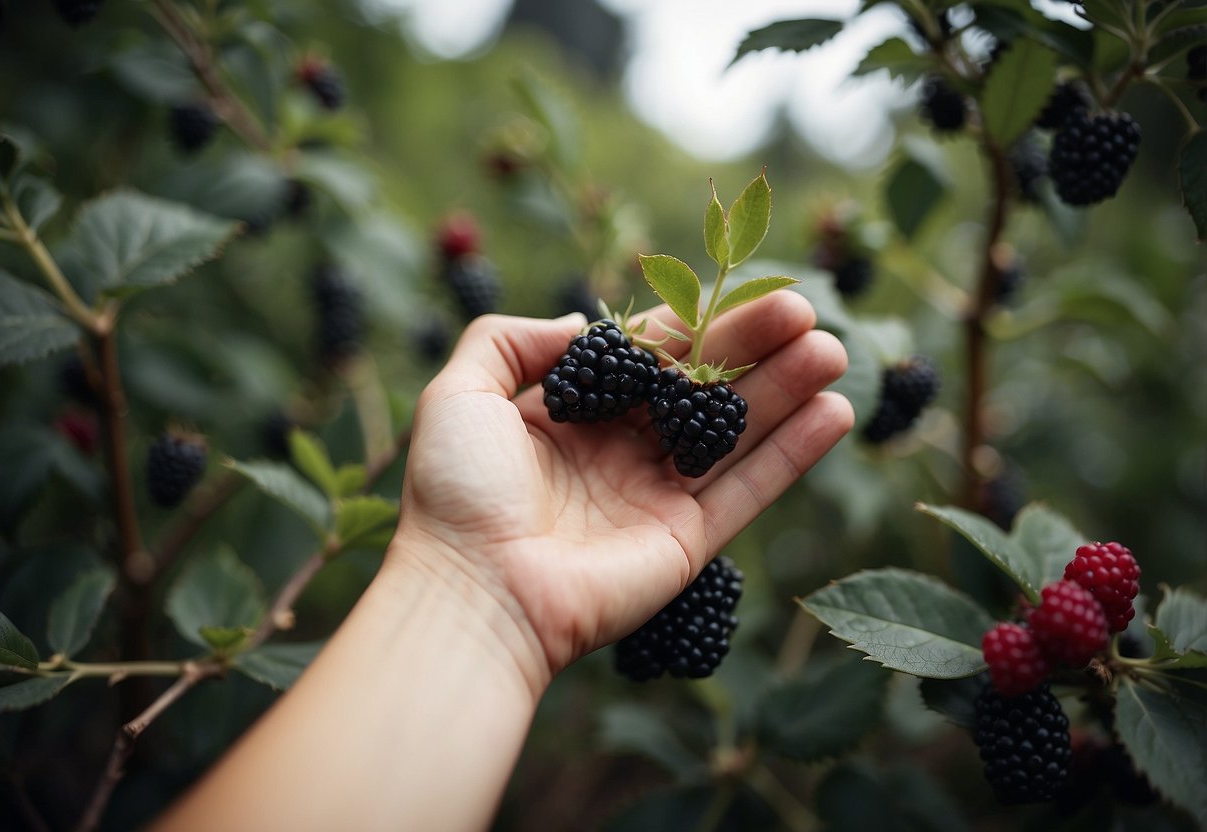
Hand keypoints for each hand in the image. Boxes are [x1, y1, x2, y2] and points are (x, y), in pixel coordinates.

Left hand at [388, 292, 851, 691]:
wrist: (474, 593)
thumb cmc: (457, 493)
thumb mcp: (459, 393)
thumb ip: (509, 342)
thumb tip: (578, 323)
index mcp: (571, 415)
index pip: (646, 357)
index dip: (696, 324)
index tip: (742, 291)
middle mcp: (618, 451)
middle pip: (700, 388)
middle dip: (754, 347)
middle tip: (807, 311)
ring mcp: (655, 496)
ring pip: (734, 434)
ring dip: (787, 391)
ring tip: (835, 352)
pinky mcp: (686, 540)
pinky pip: (750, 490)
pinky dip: (794, 454)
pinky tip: (836, 414)